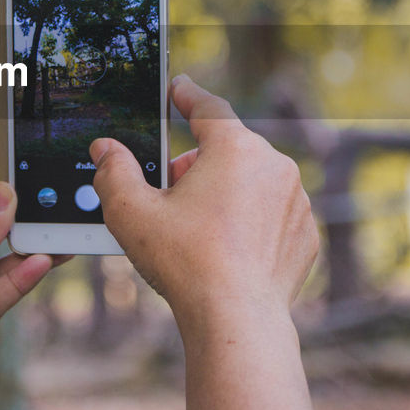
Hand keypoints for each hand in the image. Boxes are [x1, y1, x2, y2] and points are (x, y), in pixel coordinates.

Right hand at [90, 74, 318, 328]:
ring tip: (199, 233)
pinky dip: (251, 223)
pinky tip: (228, 252)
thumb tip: (105, 150)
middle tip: (171, 198)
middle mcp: (274, 165)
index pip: (208, 107)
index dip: (188, 95)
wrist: (237, 320)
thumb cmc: (186, 263)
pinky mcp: (305, 233)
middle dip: (197, 166)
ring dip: (225, 194)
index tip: (179, 89)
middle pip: (227, 150)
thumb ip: (113, 172)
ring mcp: (295, 200)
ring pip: (251, 182)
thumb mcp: (131, 213)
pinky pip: (272, 215)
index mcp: (235, 148)